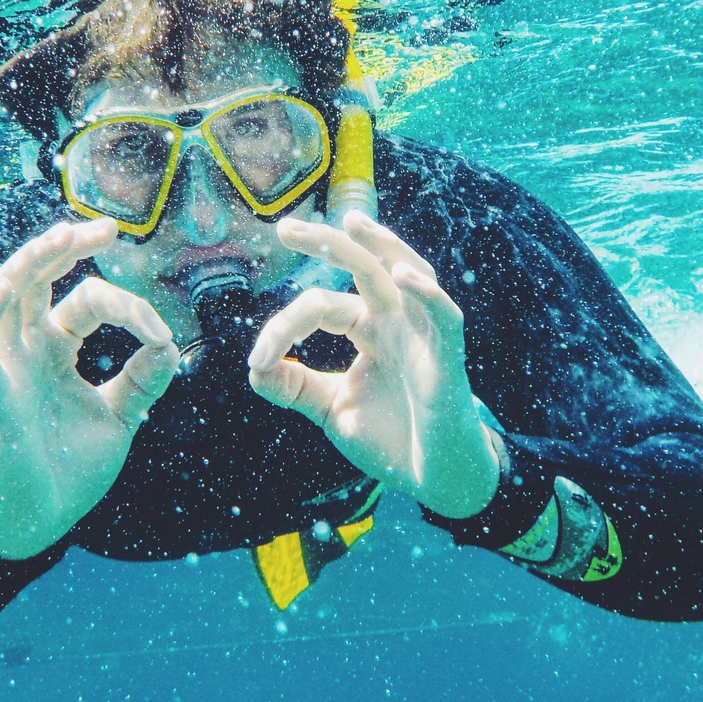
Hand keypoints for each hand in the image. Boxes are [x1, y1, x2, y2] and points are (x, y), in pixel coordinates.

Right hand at [0, 218, 180, 558]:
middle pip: (37, 279)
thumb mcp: (120, 415)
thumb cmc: (72, 469)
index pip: (89, 302)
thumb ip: (142, 379)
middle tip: (107, 228)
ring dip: (30, 263)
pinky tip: (11, 285)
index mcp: (56, 349)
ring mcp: (5, 366)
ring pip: (6, 296)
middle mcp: (27, 348)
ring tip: (61, 237)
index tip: (162, 336)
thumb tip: (170, 344)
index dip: (130, 309)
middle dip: (66, 248)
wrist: (42, 520)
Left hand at [247, 212, 498, 518]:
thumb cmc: (389, 437)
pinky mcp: (449, 361)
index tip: (257, 359)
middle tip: (285, 228)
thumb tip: (253, 368)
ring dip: (383, 246)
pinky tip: (403, 275)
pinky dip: (427, 294)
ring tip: (353, 223)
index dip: (285, 327)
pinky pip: (444, 318)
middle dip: (326, 245)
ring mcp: (424, 336)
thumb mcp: (329, 408)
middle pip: (363, 268)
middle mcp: (395, 322)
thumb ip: (293, 386)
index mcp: (367, 329)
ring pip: (409, 274)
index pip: (321, 306)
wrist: (431, 478)